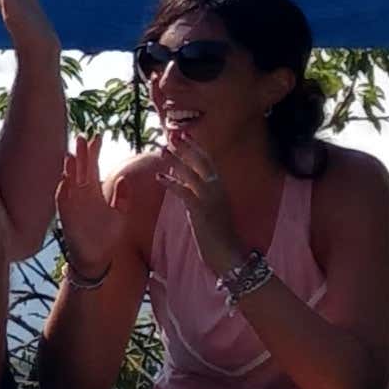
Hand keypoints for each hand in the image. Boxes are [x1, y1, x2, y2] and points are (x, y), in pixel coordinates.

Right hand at [55, 136, 121, 279]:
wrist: (96, 257)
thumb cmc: (107, 236)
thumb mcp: (120, 214)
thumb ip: (122, 197)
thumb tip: (125, 178)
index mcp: (94, 192)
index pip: (93, 167)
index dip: (94, 152)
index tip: (97, 136)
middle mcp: (82, 195)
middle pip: (81, 170)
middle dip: (81, 154)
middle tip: (81, 136)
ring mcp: (73, 205)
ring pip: (70, 182)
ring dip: (70, 169)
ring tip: (71, 154)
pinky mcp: (66, 217)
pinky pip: (63, 202)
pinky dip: (63, 192)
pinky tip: (65, 181)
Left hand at [158, 134, 245, 272]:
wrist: (229, 254)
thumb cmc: (218, 234)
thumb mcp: (208, 208)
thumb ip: (197, 192)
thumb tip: (182, 177)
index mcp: (220, 188)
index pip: (208, 162)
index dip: (195, 147)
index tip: (184, 135)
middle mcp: (218, 190)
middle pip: (202, 162)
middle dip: (187, 147)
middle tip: (173, 134)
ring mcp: (211, 199)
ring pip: (192, 174)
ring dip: (177, 160)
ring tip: (163, 149)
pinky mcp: (202, 211)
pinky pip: (185, 193)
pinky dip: (171, 183)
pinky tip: (159, 177)